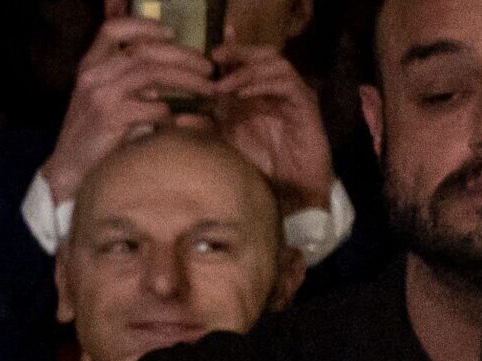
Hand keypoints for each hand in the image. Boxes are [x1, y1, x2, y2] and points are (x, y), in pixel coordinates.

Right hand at [40, 16, 214, 200]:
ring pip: (152, 74)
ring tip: (207, 88)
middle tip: (208, 67)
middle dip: (183, 55)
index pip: (112, 28)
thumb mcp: (101, 99)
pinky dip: (169, 112)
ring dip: (186, 80)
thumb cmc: (90, 135)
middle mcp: (93, 75)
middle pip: (144, 50)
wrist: (67, 169)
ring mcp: (100, 96)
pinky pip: (151, 108)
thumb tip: (166, 76)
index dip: (144, 26)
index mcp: (90, 65)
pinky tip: (178, 120)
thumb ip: (126, 83)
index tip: (172, 33)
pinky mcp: (109, 119)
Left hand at [211, 44, 332, 209]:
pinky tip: (243, 94)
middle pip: (261, 54)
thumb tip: (176, 118)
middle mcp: (275, 87)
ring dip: (247, 70)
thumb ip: (206, 127)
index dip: (228, 51)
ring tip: (223, 84)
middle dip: (238, 51)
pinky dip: (263, 84)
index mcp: (258, 92)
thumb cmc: (262, 163)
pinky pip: (286, 84)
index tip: (203, 51)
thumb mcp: (228, 142)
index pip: (245, 61)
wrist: (293, 187)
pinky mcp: (305, 104)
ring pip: (275, 63)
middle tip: (214, 56)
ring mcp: (291, 93)